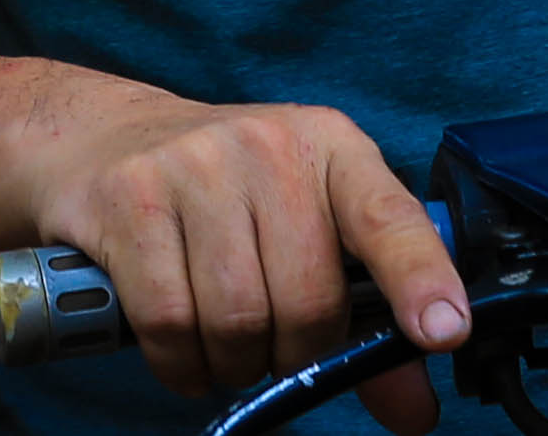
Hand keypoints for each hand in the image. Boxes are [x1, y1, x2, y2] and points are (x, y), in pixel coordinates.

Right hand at [22, 93, 468, 433]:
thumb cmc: (226, 195)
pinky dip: (182, 364)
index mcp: (333, 147)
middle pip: (308, 298)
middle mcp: (270, 145)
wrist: (103, 138)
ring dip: (236, 362)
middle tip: (274, 348)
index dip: (420, 278)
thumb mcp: (304, 228)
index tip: (444, 331)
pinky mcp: (132, 198)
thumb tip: (413, 412)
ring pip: (238, 318)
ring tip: (227, 344)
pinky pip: (171, 322)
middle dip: (294, 353)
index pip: (390, 216)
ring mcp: (196, 165)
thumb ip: (365, 319)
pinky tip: (184, 351)